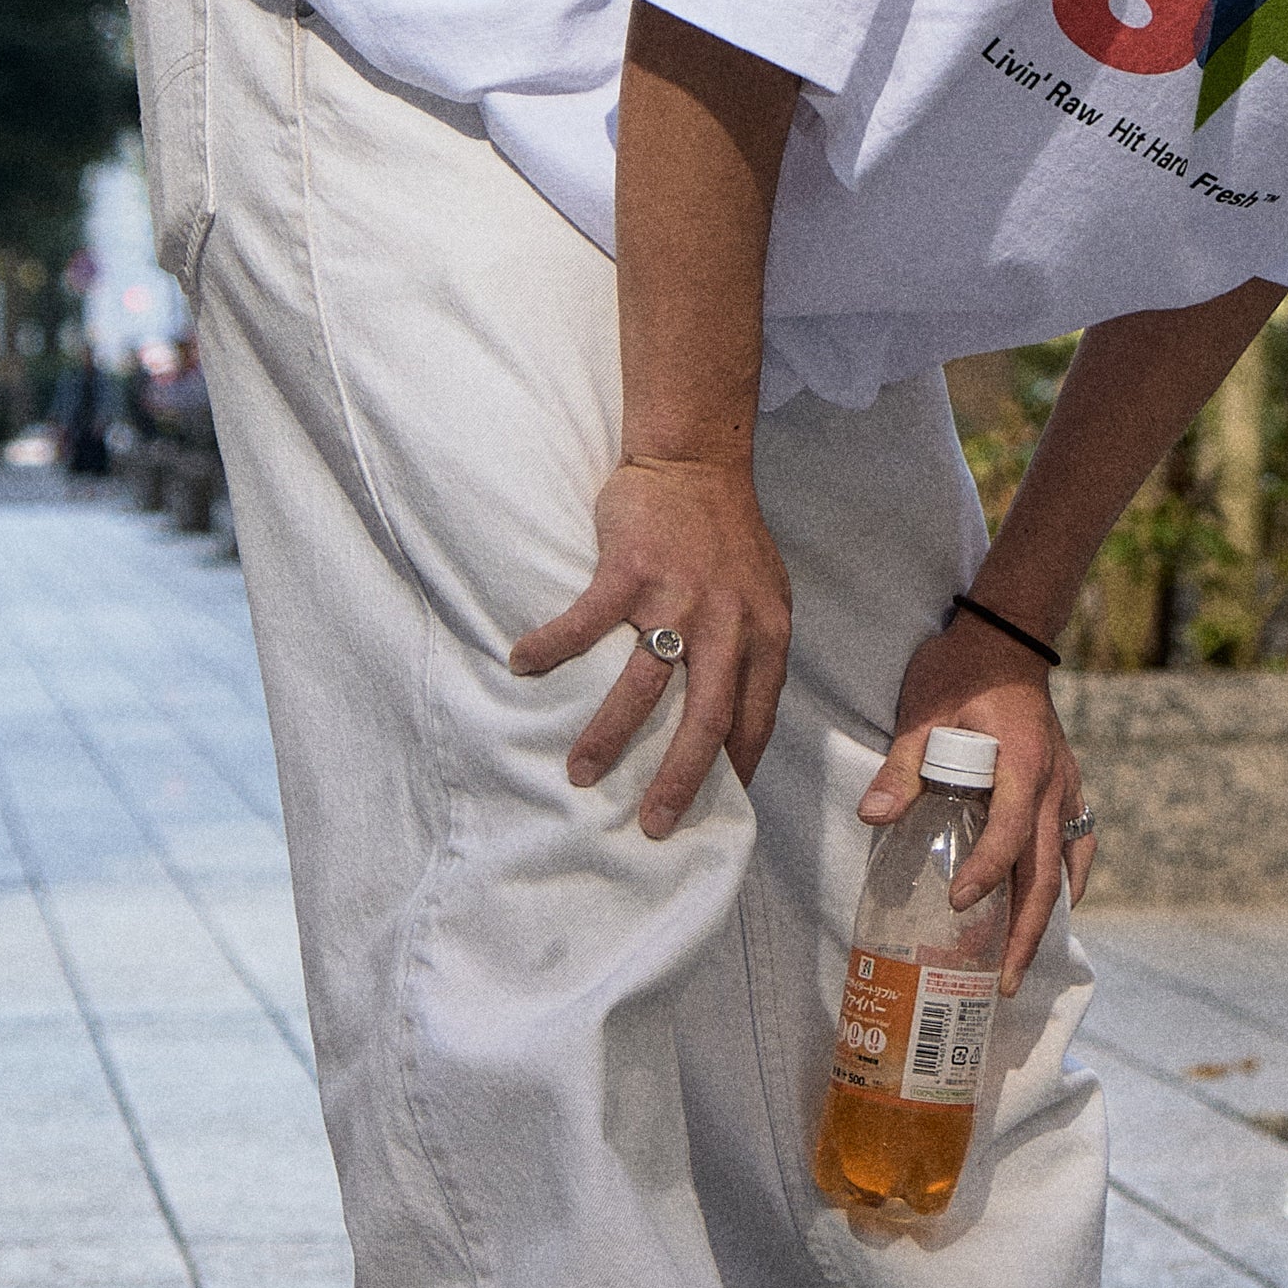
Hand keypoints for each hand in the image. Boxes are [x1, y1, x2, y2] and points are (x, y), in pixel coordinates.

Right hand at [511, 455, 792, 836]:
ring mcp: (677, 598)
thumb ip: (754, 650)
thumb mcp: (765, 596)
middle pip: (705, 720)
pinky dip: (551, 646)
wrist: (696, 462)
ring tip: (580, 774)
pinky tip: (521, 665)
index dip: (737, 768)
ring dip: (607, 735)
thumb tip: (738, 717)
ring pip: (642, 685)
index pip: (755, 718)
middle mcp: (727, 625)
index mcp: (764, 635)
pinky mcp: (630, 571)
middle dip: (678, 780)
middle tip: (652, 825)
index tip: (715, 811)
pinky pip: (585, 622)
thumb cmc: (727, 535)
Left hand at [861, 624, 1094, 994]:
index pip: (1011, 834)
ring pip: (1067, 866)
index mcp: (1024, 765)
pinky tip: (1053, 911)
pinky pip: (1078, 845)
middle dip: (1027, 931)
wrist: (1007, 636)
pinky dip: (1068, 883)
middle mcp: (1056, 785)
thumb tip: (872, 816)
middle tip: (1006, 983)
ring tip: (1022, 965)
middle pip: (1048, 872)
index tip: (957, 904)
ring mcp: (1069, 788)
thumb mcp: (922, 709)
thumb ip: (902, 765)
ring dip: (1047, 918)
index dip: (987, 872)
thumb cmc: (961, 669)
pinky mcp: (1069, 788)